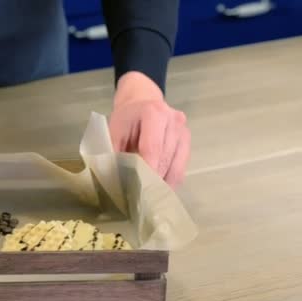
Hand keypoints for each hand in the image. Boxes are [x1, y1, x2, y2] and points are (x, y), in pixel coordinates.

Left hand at [109, 72, 190, 187]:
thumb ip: (114, 152)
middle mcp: (174, 120)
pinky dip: (170, 179)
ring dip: (163, 182)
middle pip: (165, 158)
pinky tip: (159, 188)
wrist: (142, 101)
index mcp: (154, 113)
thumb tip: (115, 179)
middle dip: (153, 180)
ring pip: (176, 165)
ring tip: (149, 196)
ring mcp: (184, 130)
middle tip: (140, 198)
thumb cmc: (125, 118)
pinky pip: (181, 166)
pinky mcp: (188, 140)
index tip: (139, 190)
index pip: (152, 148)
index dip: (146, 170)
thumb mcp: (114, 131)